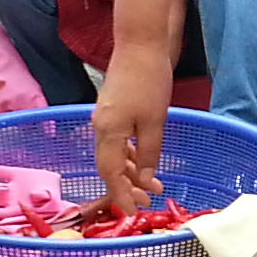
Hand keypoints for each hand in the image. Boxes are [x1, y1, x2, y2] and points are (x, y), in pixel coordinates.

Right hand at [89, 41, 172, 211]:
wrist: (140, 44)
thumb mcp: (155, 122)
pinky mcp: (113, 111)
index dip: (120, 194)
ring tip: (153, 185)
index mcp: (108, 131)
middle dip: (128, 186)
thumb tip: (146, 178)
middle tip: (148, 200)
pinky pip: (118, 142)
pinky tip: (143, 162)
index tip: (132, 212)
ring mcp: (105, 118)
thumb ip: (149, 152)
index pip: (110, 173)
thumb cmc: (149, 80)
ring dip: (132, 171)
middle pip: (110, 166)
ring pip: (115, 154)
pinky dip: (130, 155)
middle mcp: (101, 127)